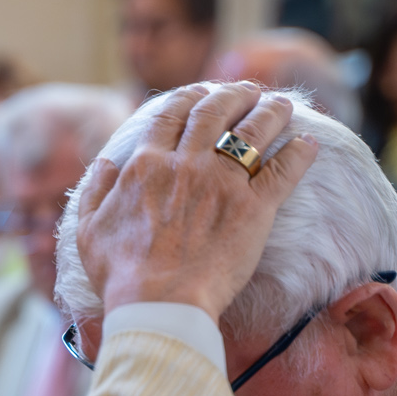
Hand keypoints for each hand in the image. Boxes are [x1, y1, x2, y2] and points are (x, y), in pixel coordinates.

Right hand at [74, 82, 316, 319]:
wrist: (158, 304)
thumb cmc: (120, 275)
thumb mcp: (88, 230)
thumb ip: (94, 191)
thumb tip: (105, 162)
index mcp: (145, 165)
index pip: (171, 113)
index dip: (189, 95)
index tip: (201, 91)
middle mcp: (185, 164)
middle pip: (215, 110)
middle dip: (234, 93)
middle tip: (248, 91)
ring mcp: (222, 183)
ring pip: (253, 131)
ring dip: (270, 111)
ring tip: (282, 104)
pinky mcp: (254, 208)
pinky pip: (283, 171)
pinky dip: (298, 154)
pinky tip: (308, 145)